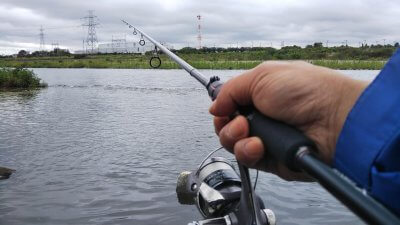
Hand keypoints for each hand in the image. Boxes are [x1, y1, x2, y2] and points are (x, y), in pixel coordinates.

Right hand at [209, 61, 367, 180]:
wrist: (334, 119)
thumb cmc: (304, 90)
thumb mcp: (262, 76)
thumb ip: (231, 90)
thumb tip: (214, 107)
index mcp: (259, 94)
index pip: (230, 105)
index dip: (222, 109)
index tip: (222, 109)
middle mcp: (261, 117)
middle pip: (226, 126)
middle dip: (226, 125)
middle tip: (240, 121)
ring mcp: (266, 138)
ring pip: (233, 144)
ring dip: (235, 137)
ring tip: (249, 131)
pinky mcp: (271, 159)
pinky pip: (247, 159)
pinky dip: (248, 151)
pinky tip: (259, 145)